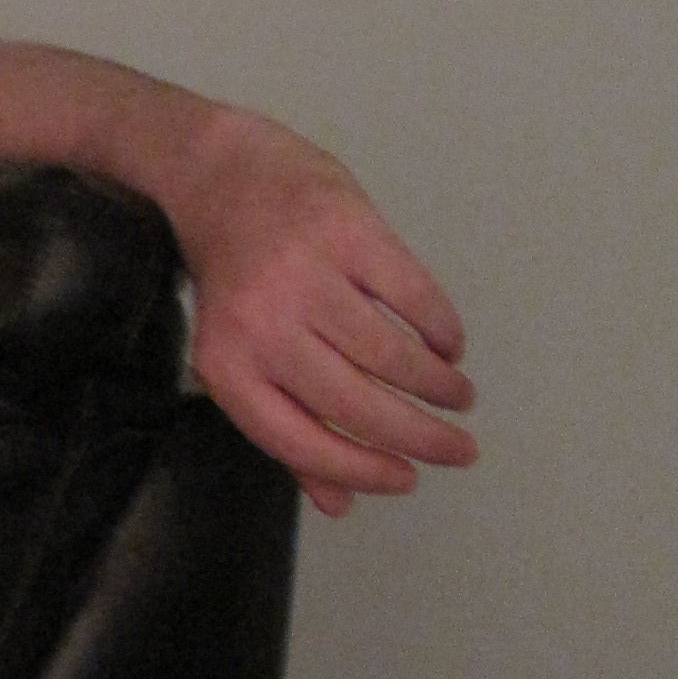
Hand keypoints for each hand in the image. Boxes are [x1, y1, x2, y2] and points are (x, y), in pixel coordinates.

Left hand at [171, 113, 474, 513]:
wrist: (218, 175)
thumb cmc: (236, 281)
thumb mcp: (240, 356)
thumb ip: (289, 430)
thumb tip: (341, 503)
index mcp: (228, 368)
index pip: (300, 440)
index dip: (361, 469)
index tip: (408, 480)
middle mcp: (264, 326)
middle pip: (356, 402)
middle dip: (419, 436)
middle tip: (459, 450)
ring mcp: (307, 275)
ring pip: (391, 353)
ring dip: (436, 385)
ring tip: (457, 397)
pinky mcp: (347, 231)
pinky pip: (411, 295)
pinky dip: (440, 328)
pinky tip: (450, 346)